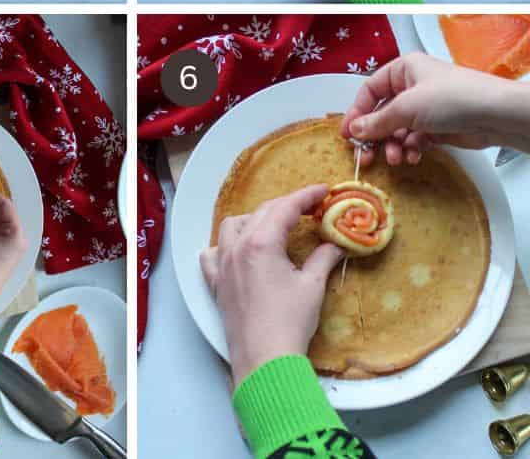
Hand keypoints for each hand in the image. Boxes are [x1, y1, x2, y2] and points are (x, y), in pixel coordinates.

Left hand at [200, 185, 343, 386]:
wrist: (264, 358)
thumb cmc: (290, 322)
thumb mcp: (312, 286)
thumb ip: (323, 259)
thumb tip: (337, 245)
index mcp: (261, 243)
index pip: (284, 208)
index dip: (305, 196)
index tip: (322, 190)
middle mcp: (237, 248)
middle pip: (261, 213)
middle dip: (286, 206)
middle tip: (310, 208)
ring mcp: (222, 264)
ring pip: (232, 227)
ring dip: (254, 220)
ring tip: (275, 227)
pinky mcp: (216, 282)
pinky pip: (212, 253)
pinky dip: (225, 245)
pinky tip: (238, 250)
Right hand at [342, 53, 529, 164]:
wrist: (497, 115)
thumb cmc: (452, 98)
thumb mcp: (407, 107)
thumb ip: (377, 121)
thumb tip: (353, 131)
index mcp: (403, 70)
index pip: (369, 91)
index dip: (356, 113)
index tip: (347, 135)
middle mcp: (412, 87)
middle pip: (382, 113)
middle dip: (375, 136)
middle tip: (366, 156)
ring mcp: (425, 108)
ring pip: (397, 129)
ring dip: (394, 146)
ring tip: (397, 158)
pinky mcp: (437, 127)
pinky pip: (414, 139)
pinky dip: (411, 149)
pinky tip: (414, 157)